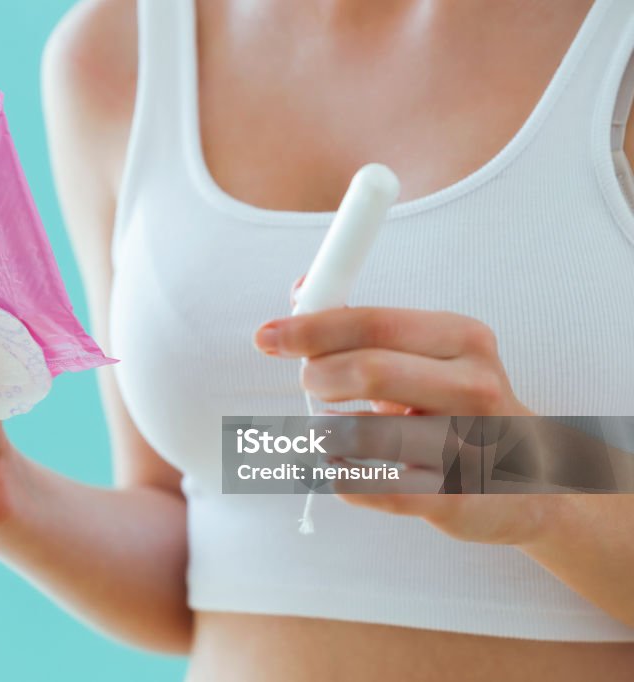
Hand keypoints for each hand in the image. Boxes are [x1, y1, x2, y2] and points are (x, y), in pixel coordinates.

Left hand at [254, 298, 540, 544]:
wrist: (530, 483)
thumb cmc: (457, 408)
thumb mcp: (430, 354)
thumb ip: (364, 325)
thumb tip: (300, 291)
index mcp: (463, 339)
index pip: (375, 324)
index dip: (312, 328)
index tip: (266, 336)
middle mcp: (472, 388)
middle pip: (369, 371)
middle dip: (319, 375)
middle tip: (309, 384)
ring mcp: (466, 446)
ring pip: (358, 435)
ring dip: (328, 432)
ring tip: (337, 429)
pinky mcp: (450, 500)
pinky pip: (363, 486)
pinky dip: (340, 474)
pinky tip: (352, 466)